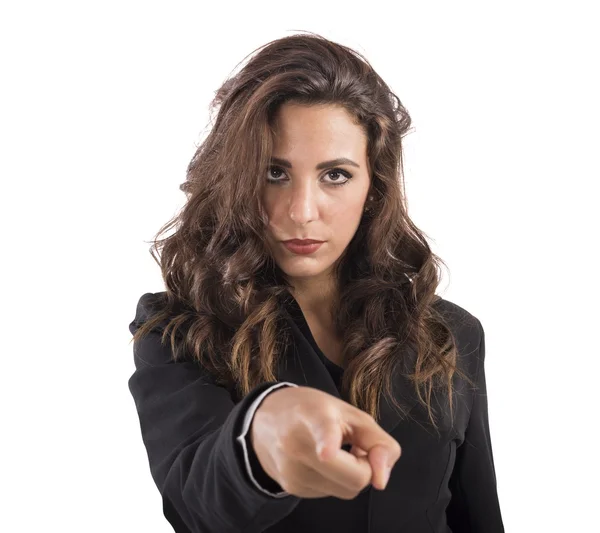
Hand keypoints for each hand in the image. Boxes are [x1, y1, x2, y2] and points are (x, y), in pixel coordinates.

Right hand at [250, 385, 401, 498]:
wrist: (265, 418)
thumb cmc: (313, 411)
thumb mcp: (352, 414)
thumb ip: (379, 442)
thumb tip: (381, 481)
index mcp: (313, 415)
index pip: (323, 430)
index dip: (327, 442)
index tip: (326, 453)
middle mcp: (297, 445)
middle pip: (354, 478)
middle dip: (365, 467)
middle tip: (355, 447)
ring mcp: (292, 470)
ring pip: (347, 491)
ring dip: (350, 475)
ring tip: (335, 451)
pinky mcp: (291, 488)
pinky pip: (332, 493)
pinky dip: (336, 480)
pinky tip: (321, 461)